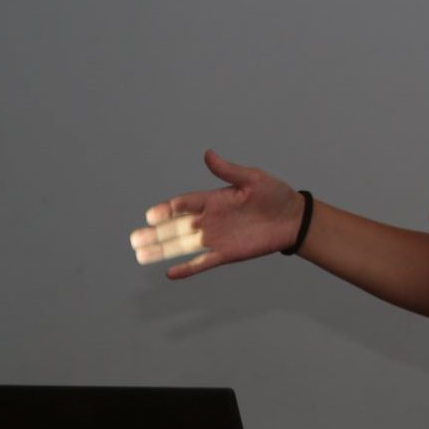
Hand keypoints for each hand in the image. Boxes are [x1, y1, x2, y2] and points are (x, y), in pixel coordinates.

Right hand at [129, 150, 304, 278]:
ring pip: (183, 246)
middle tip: (134, 238)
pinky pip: (202, 263)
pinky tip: (170, 274)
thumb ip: (228, 171)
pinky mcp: (226, 254)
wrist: (294, 219)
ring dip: (162, 250)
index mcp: (213, 199)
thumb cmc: (275, 195)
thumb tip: (208, 154)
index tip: (151, 215)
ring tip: (140, 254)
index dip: (167, 209)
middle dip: (155, 233)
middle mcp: (210, 219)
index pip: (184, 204)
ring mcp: (216, 237)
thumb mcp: (253, 179)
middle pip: (176, 227)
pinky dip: (187, 269)